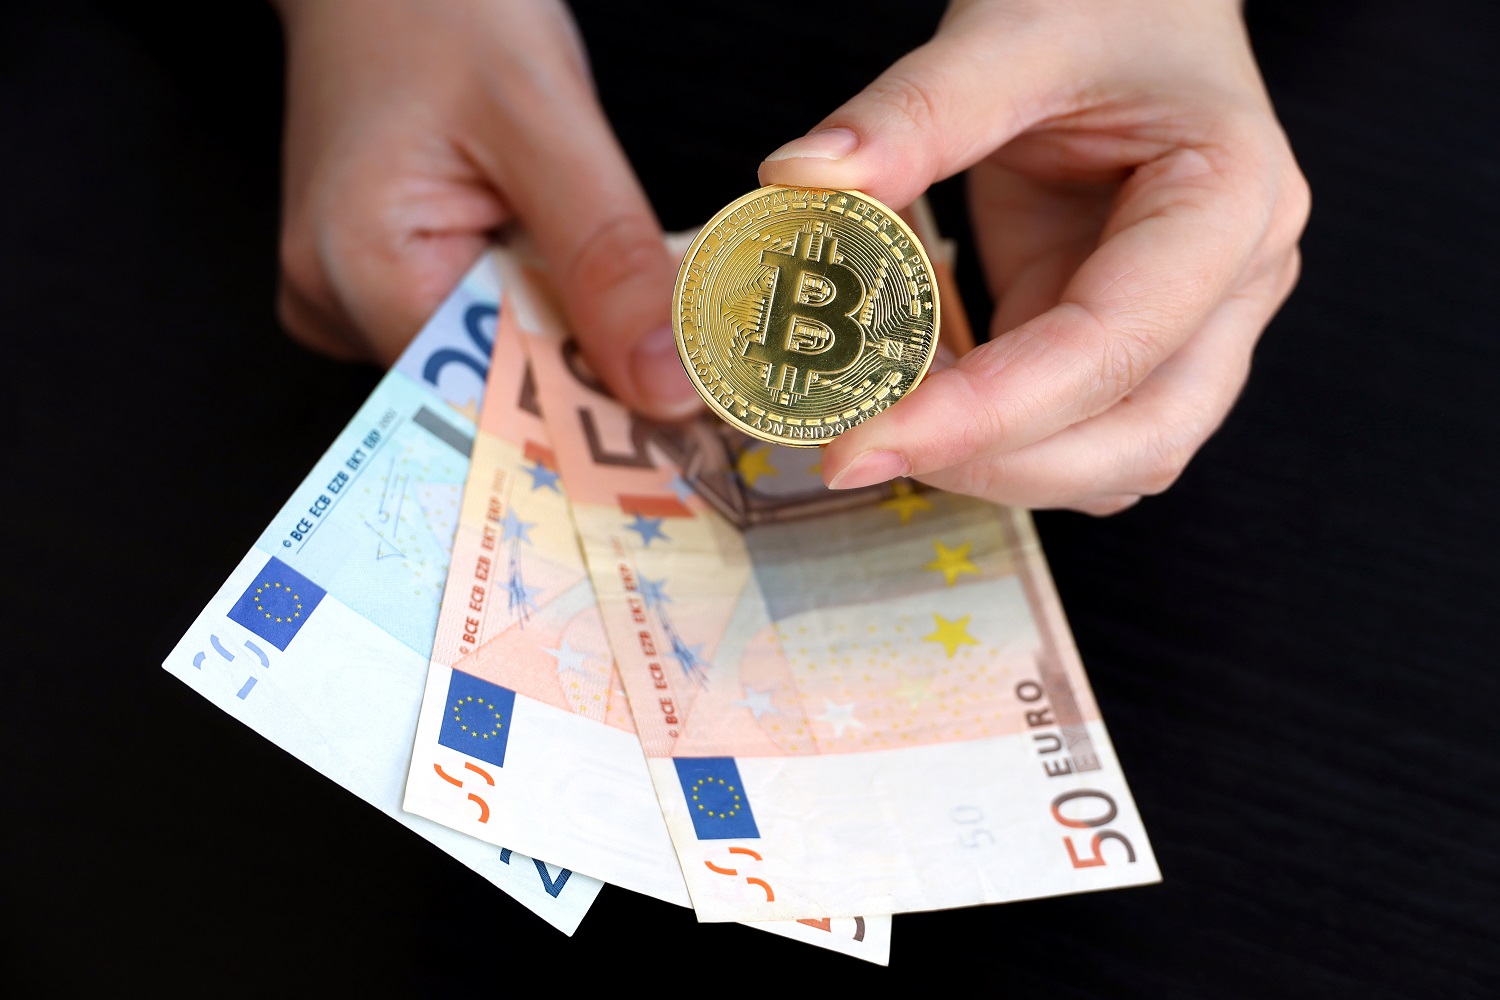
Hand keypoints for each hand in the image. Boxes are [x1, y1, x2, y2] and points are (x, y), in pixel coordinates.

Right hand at [273, 0, 699, 418]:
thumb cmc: (441, 6)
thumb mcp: (541, 118)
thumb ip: (606, 258)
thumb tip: (668, 387)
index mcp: (356, 272)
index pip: (489, 399)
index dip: (594, 419)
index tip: (689, 435)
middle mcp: (339, 303)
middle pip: (492, 386)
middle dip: (592, 374)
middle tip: (692, 374)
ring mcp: (357, 294)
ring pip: (497, 356)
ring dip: (573, 335)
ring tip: (639, 311)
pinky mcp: (386, 277)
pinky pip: (483, 320)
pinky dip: (544, 305)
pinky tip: (578, 276)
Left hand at [760, 0, 1309, 513]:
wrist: (1138, 1)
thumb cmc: (1102, 2)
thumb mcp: (1006, 33)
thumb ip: (907, 115)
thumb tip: (796, 183)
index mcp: (1228, 199)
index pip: (1110, 347)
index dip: (985, 416)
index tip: (861, 441)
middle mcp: (1232, 283)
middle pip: (1140, 443)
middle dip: (997, 466)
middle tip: (857, 447)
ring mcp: (1191, 323)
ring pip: (1116, 460)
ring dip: (998, 465)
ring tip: (879, 417)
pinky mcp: (1131, 341)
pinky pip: (1073, 429)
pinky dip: (993, 438)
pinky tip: (913, 399)